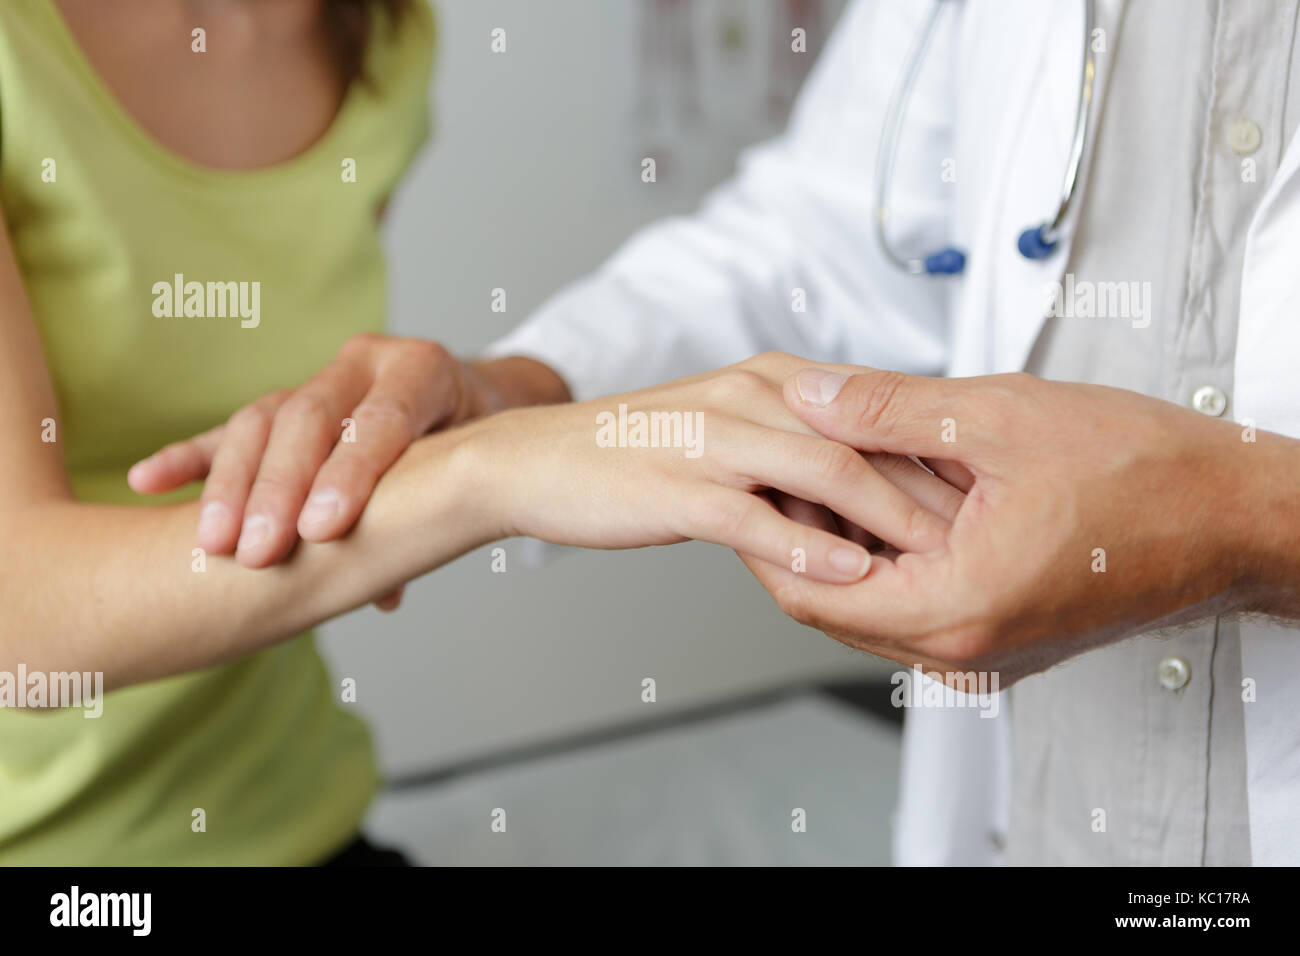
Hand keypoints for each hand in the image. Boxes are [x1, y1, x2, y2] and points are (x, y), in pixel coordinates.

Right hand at [127, 333, 567, 571]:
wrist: (471, 401)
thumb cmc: (476, 444)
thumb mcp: (474, 468)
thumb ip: (433, 514)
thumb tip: (386, 593)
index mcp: (421, 371)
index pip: (381, 421)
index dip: (352, 474)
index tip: (322, 530)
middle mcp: (366, 363)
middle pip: (310, 418)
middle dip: (281, 488)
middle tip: (259, 550)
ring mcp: (320, 378)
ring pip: (263, 421)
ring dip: (233, 484)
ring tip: (212, 542)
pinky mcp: (284, 402)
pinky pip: (233, 428)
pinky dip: (192, 455)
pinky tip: (149, 480)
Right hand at [461, 353, 960, 582]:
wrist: (542, 461)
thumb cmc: (640, 453)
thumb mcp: (732, 431)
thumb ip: (797, 447)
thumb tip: (864, 482)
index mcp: (774, 381)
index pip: (875, 413)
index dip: (934, 456)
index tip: (983, 498)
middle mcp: (752, 396)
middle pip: (866, 438)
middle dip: (931, 489)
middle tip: (988, 535)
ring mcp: (715, 438)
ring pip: (825, 472)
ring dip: (889, 519)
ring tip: (941, 561)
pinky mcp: (680, 486)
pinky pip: (756, 517)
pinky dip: (808, 545)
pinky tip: (848, 573)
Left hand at [741, 367, 1299, 684]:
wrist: (1235, 516)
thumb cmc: (1147, 471)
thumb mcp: (1000, 415)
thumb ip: (888, 410)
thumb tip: (811, 397)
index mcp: (956, 608)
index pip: (809, 591)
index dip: (765, 530)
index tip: (749, 478)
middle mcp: (963, 649)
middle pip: (831, 605)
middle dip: (796, 535)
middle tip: (779, 466)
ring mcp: (983, 651)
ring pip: (871, 606)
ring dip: (842, 544)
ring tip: (828, 472)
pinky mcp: (1001, 637)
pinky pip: (914, 607)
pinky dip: (888, 556)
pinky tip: (889, 498)